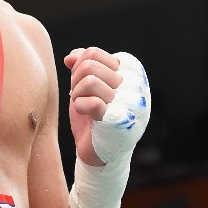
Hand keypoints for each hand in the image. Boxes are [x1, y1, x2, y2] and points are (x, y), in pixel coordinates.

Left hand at [65, 47, 122, 165]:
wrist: (101, 153)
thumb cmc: (96, 116)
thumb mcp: (88, 86)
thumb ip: (82, 66)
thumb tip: (71, 57)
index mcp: (132, 72)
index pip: (94, 54)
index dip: (78, 67)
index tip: (82, 83)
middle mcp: (136, 85)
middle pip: (89, 65)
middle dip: (75, 81)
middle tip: (79, 95)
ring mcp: (130, 103)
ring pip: (89, 81)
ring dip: (77, 94)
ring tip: (82, 105)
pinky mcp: (119, 121)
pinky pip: (92, 102)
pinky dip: (80, 106)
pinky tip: (84, 114)